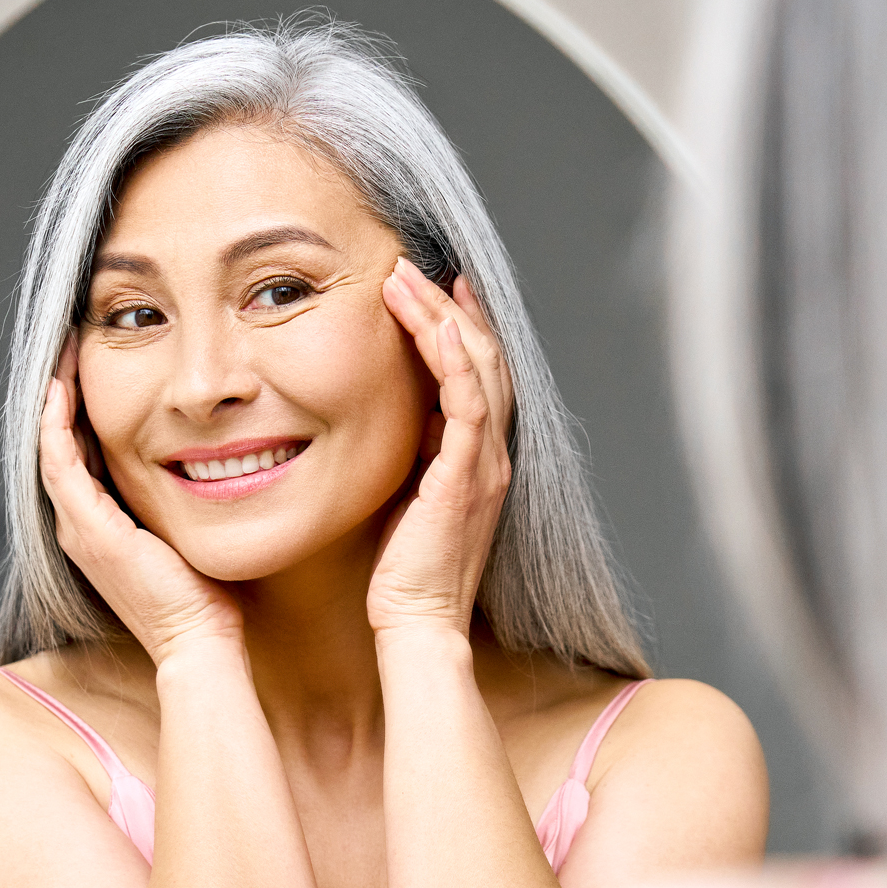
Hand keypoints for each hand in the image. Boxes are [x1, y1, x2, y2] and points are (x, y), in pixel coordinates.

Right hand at [40, 336, 243, 665]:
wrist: (197, 641)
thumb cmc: (203, 596)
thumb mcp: (183, 533)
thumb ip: (177, 500)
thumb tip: (206, 463)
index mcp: (97, 528)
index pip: (77, 456)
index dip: (77, 411)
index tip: (89, 368)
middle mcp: (79, 527)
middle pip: (57, 446)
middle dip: (61, 394)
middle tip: (69, 347)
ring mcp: (79, 528)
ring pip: (51, 448)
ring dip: (53, 399)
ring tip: (61, 355)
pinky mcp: (90, 529)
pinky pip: (61, 463)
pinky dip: (56, 423)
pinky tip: (62, 389)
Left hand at [369, 258, 513, 636]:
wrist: (417, 621)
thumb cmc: (403, 568)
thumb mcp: (408, 495)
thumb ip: (414, 454)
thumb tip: (394, 418)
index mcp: (479, 458)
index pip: (478, 375)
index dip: (461, 326)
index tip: (438, 286)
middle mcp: (492, 454)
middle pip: (483, 359)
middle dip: (449, 306)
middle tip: (414, 266)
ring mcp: (485, 464)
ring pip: (478, 369)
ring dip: (443, 317)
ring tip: (406, 279)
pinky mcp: (467, 476)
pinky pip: (469, 405)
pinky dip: (455, 360)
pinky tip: (436, 326)